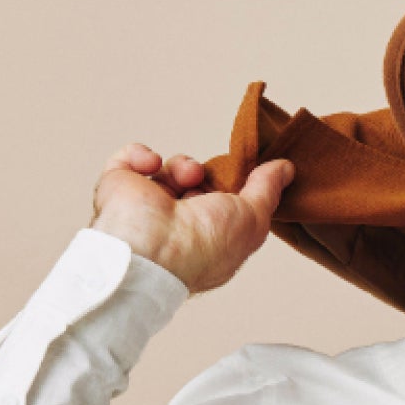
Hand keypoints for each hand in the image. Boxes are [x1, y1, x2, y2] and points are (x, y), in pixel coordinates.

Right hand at [89, 143, 294, 294]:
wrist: (151, 249)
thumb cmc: (203, 246)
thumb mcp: (253, 218)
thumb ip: (267, 190)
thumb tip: (285, 169)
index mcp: (207, 240)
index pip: (222, 205)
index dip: (233, 186)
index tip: (244, 172)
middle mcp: (176, 227)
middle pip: (198, 184)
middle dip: (209, 175)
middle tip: (209, 179)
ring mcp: (146, 208)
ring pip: (170, 170)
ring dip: (182, 166)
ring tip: (186, 177)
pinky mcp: (119, 188)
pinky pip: (130, 159)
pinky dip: (142, 156)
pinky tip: (151, 166)